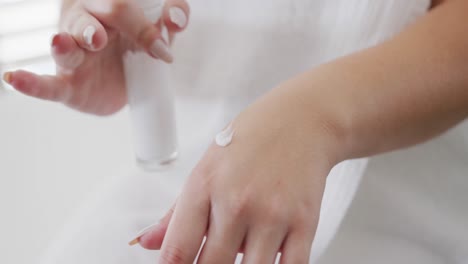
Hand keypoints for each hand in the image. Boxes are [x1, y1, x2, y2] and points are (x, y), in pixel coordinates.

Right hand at [2, 0, 188, 114]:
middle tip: (106, 40)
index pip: (122, 6)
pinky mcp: (67, 83)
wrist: (127, 82)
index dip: (143, 26)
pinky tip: (15, 78)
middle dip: (101, 27)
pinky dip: (31, 83)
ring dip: (67, 43)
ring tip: (66, 42)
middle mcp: (86, 25)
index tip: (163, 50)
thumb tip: (175, 19)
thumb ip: (172, 17)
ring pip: (66, 43)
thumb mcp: (160, 30)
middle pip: (92, 18)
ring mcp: (74, 54)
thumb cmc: (137, 48)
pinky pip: (46, 83)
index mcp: (109, 8)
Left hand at [132, 84, 342, 262]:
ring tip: (237, 254)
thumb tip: (147, 241)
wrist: (302, 120)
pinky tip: (266, 258)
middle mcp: (236, 202)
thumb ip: (176, 212)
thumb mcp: (206, 166)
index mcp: (204, 186)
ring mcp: (272, 214)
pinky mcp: (305, 222)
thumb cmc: (252, 139)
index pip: (177, 251)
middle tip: (212, 257)